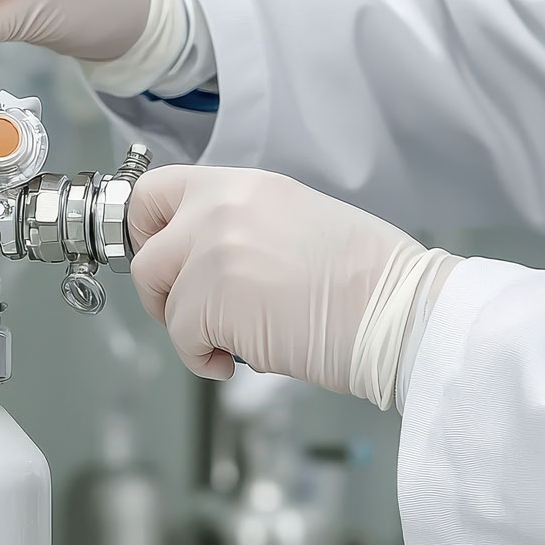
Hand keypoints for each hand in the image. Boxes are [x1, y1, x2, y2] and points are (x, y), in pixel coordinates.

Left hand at [128, 166, 457, 408]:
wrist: (399, 311)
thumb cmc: (367, 281)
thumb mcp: (295, 221)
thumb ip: (240, 228)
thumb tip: (204, 261)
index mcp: (241, 185)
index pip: (154, 191)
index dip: (146, 233)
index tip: (160, 262)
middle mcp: (220, 208)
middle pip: (145, 253)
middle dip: (160, 292)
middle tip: (188, 312)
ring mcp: (213, 251)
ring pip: (164, 302)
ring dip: (188, 330)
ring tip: (228, 342)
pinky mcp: (213, 299)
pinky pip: (181, 338)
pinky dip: (201, 359)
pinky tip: (235, 360)